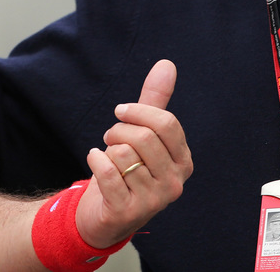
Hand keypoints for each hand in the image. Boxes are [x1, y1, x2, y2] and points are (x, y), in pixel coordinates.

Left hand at [74, 60, 191, 247]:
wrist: (106, 214)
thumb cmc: (127, 169)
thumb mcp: (142, 134)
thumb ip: (154, 101)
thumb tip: (166, 64)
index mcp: (184, 162)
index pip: (167, 124)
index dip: (139, 111)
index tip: (121, 112)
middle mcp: (175, 184)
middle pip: (144, 137)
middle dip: (118, 130)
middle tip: (110, 138)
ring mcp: (154, 201)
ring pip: (123, 154)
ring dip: (107, 150)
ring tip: (108, 159)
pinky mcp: (128, 212)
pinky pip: (108, 173)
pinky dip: (95, 160)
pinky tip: (95, 162)